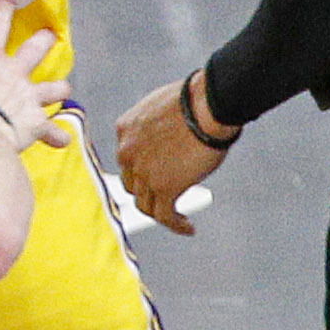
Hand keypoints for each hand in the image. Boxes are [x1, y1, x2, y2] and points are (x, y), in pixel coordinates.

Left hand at [113, 73, 230, 232]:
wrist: (205, 106)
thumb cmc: (192, 102)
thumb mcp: (161, 109)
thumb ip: (156, 128)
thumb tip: (170, 142)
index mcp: (124, 130)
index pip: (127, 160)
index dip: (142, 170)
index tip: (157, 177)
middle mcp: (127, 152)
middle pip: (132, 184)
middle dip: (148, 192)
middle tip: (167, 198)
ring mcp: (143, 172)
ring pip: (145, 205)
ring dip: (161, 213)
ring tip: (179, 218)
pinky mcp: (164, 188)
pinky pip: (165, 216)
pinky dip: (176, 225)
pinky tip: (188, 227)